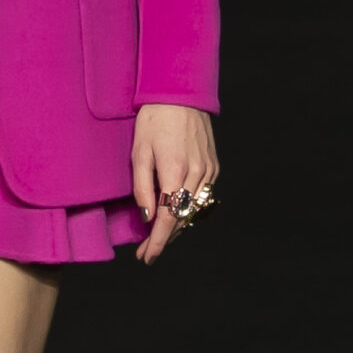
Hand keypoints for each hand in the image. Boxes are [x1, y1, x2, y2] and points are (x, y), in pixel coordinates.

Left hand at [132, 106, 218, 266]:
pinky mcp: (214, 166)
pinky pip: (202, 197)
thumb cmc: (154, 121)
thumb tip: (148, 217)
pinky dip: (189, 210)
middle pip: (183, 219)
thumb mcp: (139, 153)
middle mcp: (197, 174)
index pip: (169, 218)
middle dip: (165, 238)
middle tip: (146, 251)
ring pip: (194, 211)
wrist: (181, 95)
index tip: (148, 256)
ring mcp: (209, 171)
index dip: (158, 241)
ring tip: (158, 237)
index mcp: (175, 171)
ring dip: (177, 227)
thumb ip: (143, 187)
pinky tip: (176, 215)